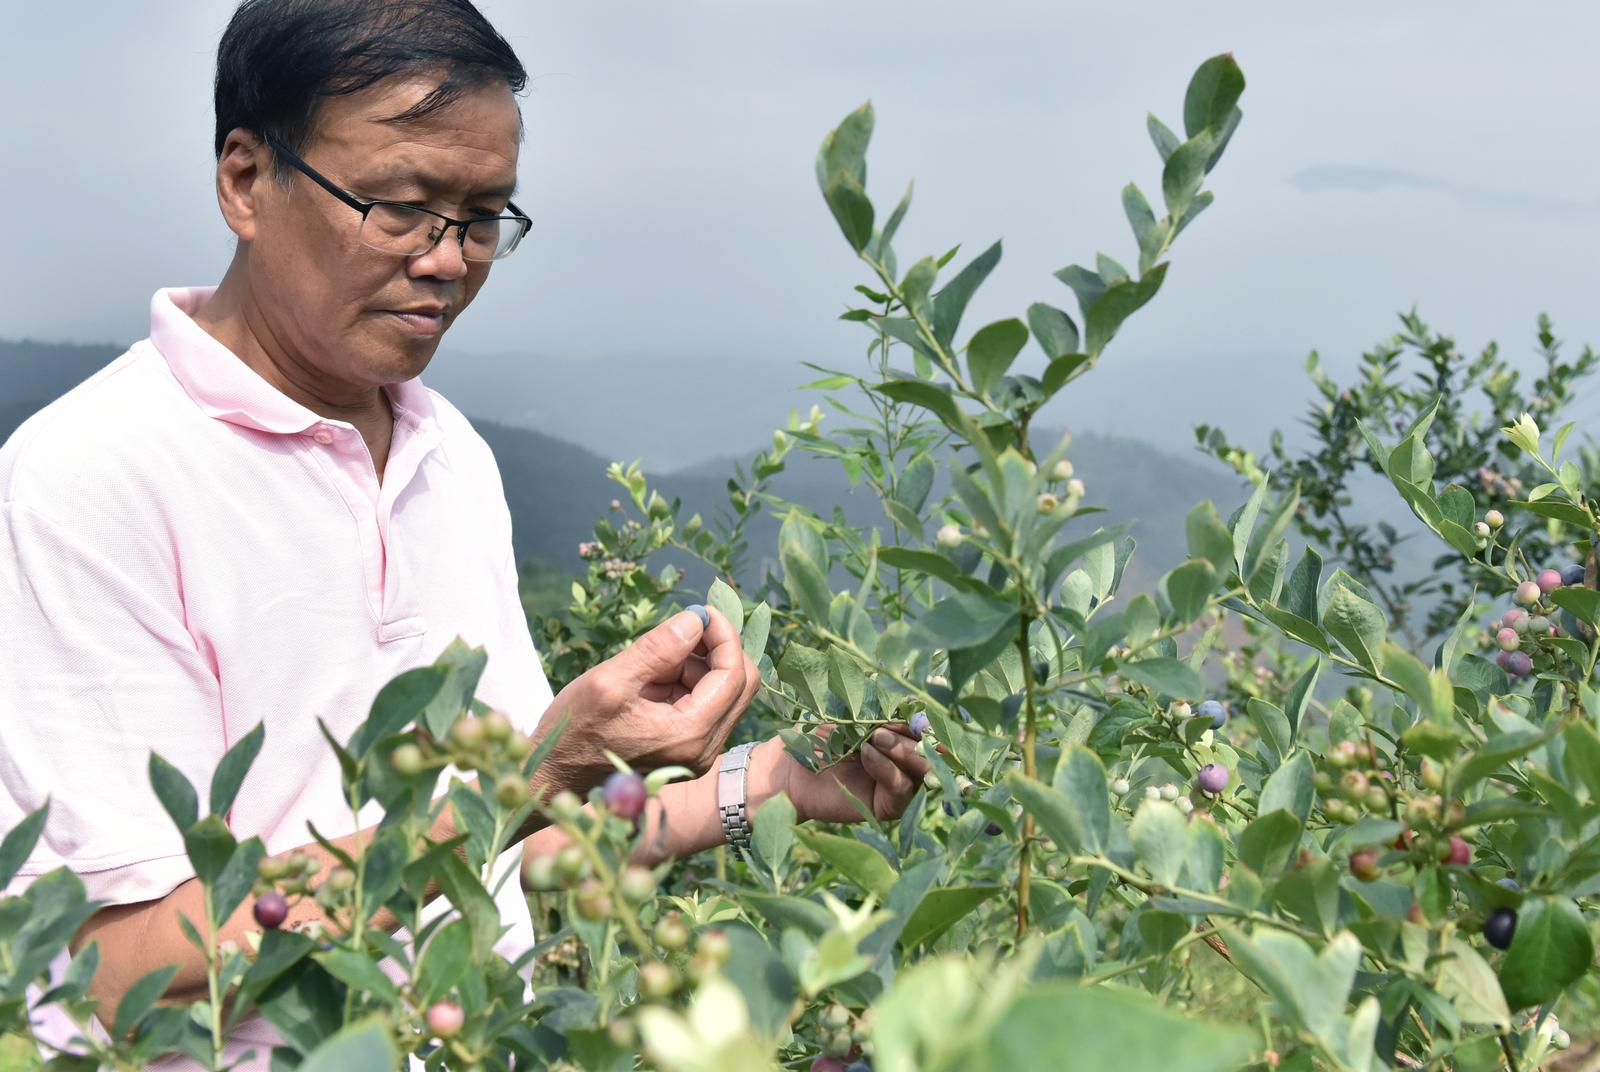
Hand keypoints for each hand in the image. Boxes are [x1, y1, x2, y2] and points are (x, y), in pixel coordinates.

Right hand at [534, 606, 759, 787]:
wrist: (554, 775)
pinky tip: (653, 676)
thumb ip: (657, 650)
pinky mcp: (686, 749)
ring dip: (698, 664)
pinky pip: (704, 705)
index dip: (724, 636)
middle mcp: (704, 749)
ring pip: (723, 692)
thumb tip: (696, 619)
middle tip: (683, 626)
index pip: (734, 676)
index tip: (701, 610)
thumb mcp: (609, 681)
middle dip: (717, 649)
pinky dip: (687, 681)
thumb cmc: (574, 730)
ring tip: (653, 660)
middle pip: (740, 685)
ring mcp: (697, 752)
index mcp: (690, 735)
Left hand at [749, 725, 930, 824]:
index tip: (914, 709)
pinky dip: (888, 769)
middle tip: (887, 724)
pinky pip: (900, 790)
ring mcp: (897, 784)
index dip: (924, 719)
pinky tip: (868, 754)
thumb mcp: (850, 716)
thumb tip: (913, 703)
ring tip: (876, 736)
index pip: (926, 728)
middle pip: (931, 750)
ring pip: (922, 771)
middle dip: (915, 735)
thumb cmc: (814, 736)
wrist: (786, 769)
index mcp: (900, 736)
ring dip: (903, 750)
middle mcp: (904, 761)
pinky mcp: (885, 806)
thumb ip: (880, 711)